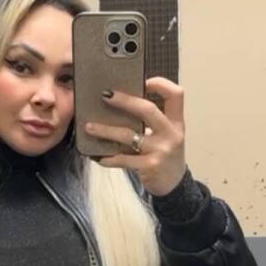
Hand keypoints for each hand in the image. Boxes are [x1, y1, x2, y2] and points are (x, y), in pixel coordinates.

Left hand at [85, 76, 185, 197]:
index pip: (176, 95)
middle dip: (125, 100)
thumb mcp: (167, 135)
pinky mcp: (149, 166)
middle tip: (105, 95)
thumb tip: (120, 105)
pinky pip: (123, 159)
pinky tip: (98, 156)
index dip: (161, 84)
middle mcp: (171, 134)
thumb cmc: (165, 155)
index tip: (144, 80)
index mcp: (176, 123)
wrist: (174, 185)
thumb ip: (152, 121)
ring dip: (105, 130)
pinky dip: (108, 158)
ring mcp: (160, 151)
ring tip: (89, 127)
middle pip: (148, 109)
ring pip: (128, 135)